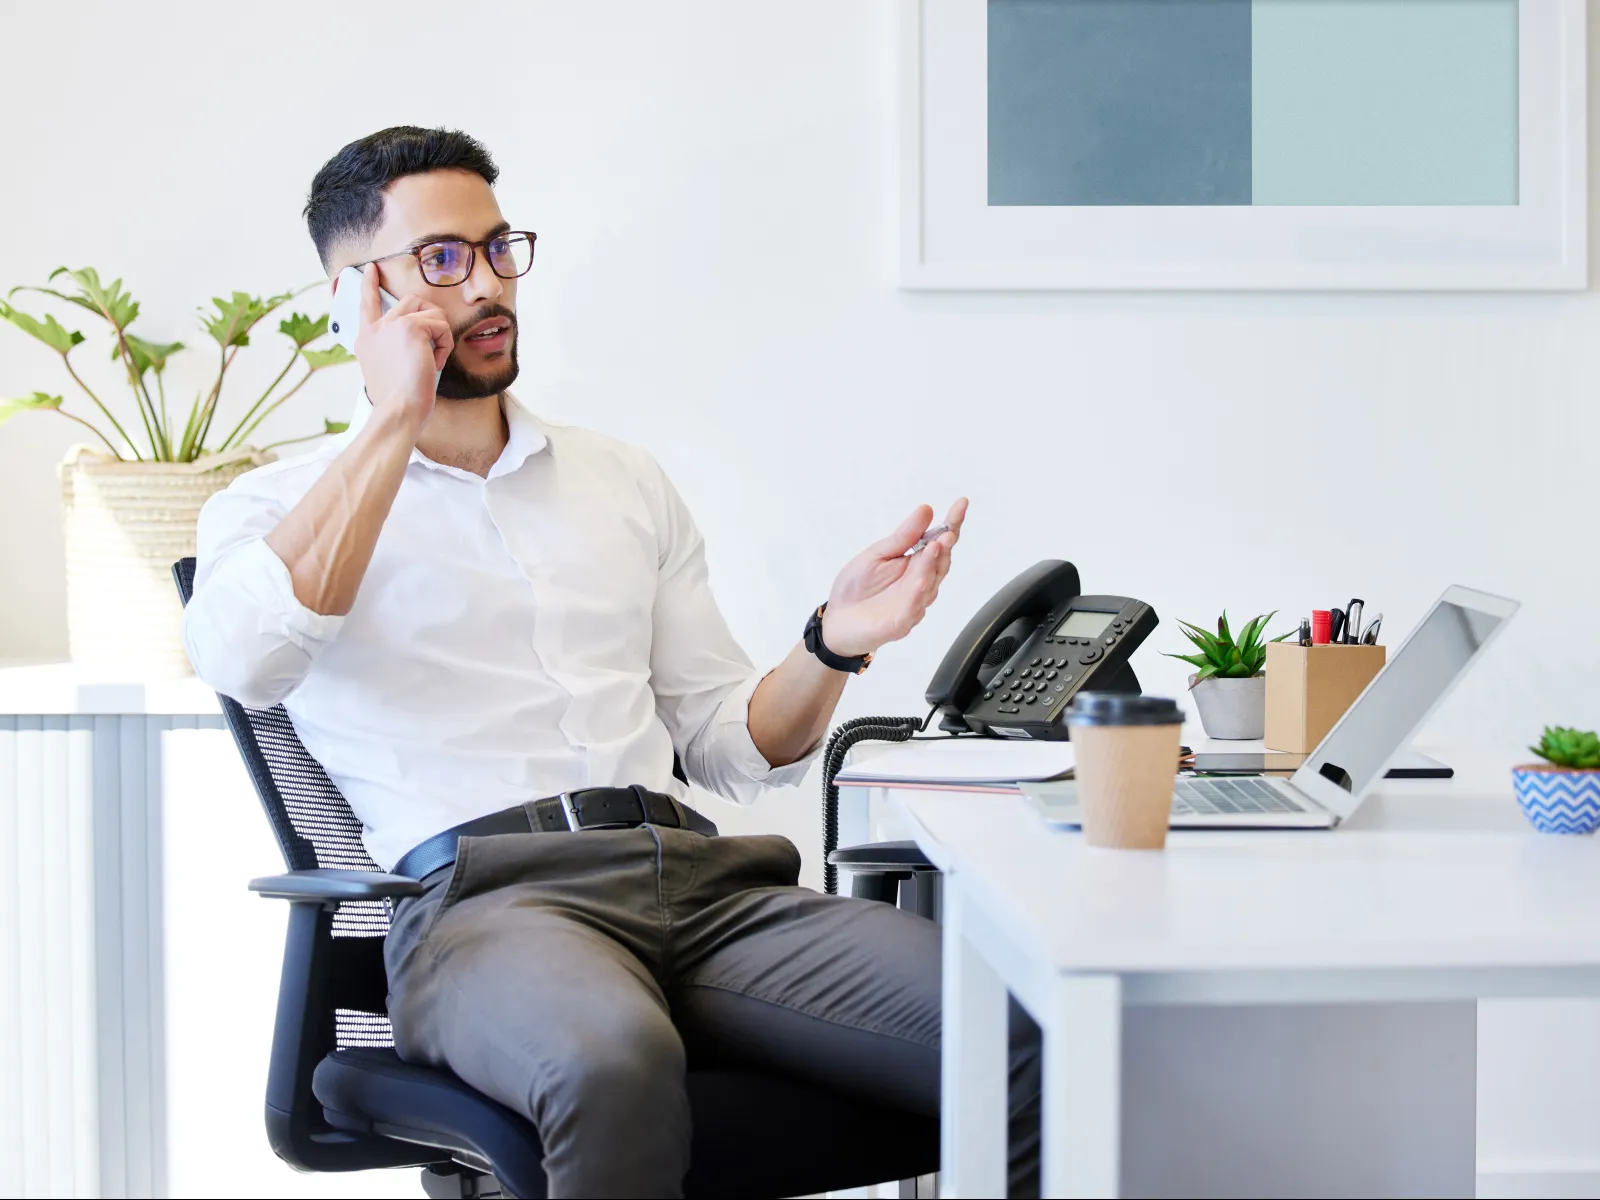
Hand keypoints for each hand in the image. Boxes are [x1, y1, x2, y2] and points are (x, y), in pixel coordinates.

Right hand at [352, 264, 453, 437]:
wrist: (399, 410)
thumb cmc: (398, 400)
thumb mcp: (387, 370)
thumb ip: (393, 347)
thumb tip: (418, 336)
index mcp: (366, 339)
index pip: (366, 304)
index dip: (369, 284)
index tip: (370, 269)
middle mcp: (375, 328)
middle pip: (411, 301)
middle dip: (431, 320)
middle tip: (433, 345)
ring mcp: (392, 325)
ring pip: (430, 311)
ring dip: (439, 335)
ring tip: (431, 359)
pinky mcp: (411, 327)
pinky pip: (441, 326)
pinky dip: (444, 346)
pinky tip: (433, 363)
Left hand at [821, 498, 967, 658]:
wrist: (837, 620)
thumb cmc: (858, 587)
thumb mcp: (877, 554)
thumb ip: (903, 537)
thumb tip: (926, 510)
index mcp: (916, 563)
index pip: (939, 542)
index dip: (952, 523)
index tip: (961, 503)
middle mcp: (920, 583)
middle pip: (940, 562)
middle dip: (945, 545)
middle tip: (948, 531)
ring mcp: (913, 603)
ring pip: (929, 584)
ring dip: (933, 565)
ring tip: (936, 546)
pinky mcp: (900, 622)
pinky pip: (912, 608)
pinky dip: (917, 594)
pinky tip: (921, 581)